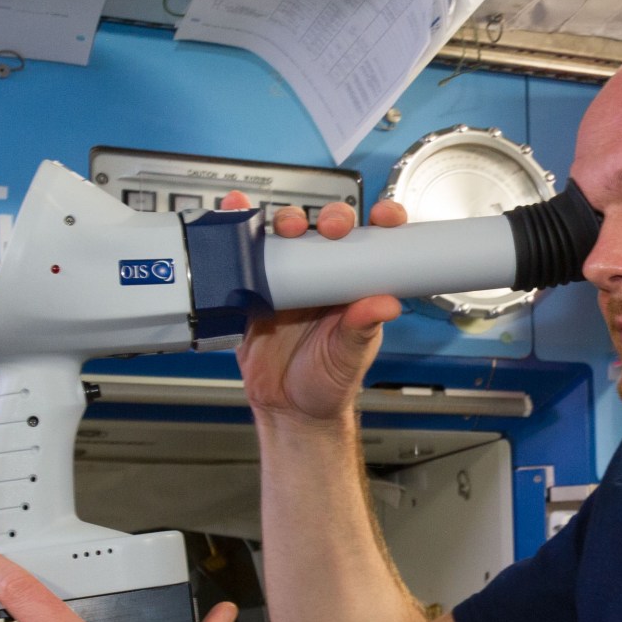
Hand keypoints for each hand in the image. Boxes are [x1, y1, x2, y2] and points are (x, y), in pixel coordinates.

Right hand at [221, 190, 409, 425]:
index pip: (374, 246)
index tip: (385, 218)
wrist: (288, 411)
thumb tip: (385, 304)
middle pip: (328, 232)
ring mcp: (288, 281)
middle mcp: (323, 278)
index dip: (381, 223)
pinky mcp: (254, 291)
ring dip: (287, 221)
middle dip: (331, 219)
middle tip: (329, 228)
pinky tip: (235, 209)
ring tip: (286, 226)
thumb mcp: (349, 357)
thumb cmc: (328, 384)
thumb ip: (363, 329)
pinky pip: (246, 258)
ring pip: (288, 237)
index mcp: (354, 288)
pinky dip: (238, 231)